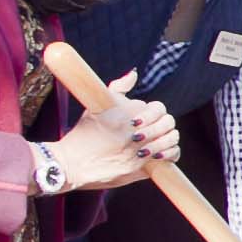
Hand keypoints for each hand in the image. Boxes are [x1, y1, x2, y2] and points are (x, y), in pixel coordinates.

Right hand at [51, 81, 178, 190]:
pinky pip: (168, 158)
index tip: (148, 115)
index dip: (156, 111)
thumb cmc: (84, 133)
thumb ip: (119, 87)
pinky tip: (162, 151)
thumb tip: (134, 73)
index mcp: (125, 115)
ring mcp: (137, 151)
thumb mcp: (96, 105)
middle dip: (164, 123)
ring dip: (168, 137)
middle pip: (167, 123)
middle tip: (157, 126)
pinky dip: (170, 153)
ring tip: (160, 138)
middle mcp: (133, 133)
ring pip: (170, 139)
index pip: (158, 108)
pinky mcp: (138, 168)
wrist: (70, 163)